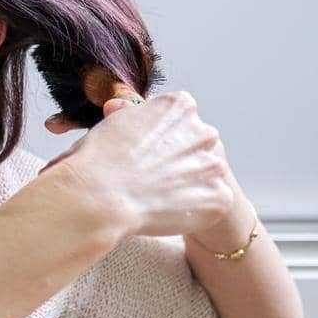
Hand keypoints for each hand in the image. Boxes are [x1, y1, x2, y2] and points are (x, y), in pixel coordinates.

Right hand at [39, 91, 236, 238]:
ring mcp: (214, 166)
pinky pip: (210, 204)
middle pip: (195, 146)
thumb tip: (123, 109)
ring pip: (204, 176)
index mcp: (180, 106)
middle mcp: (203, 131)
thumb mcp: (111, 122)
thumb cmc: (98, 160)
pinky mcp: (219, 197)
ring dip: (186, 186)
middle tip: (149, 178)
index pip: (178, 120)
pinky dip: (193, 211)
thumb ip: (129, 114)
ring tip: (155, 197)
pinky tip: (166, 211)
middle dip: (177, 161)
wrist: (101, 197)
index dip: (158, 139)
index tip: (143, 153)